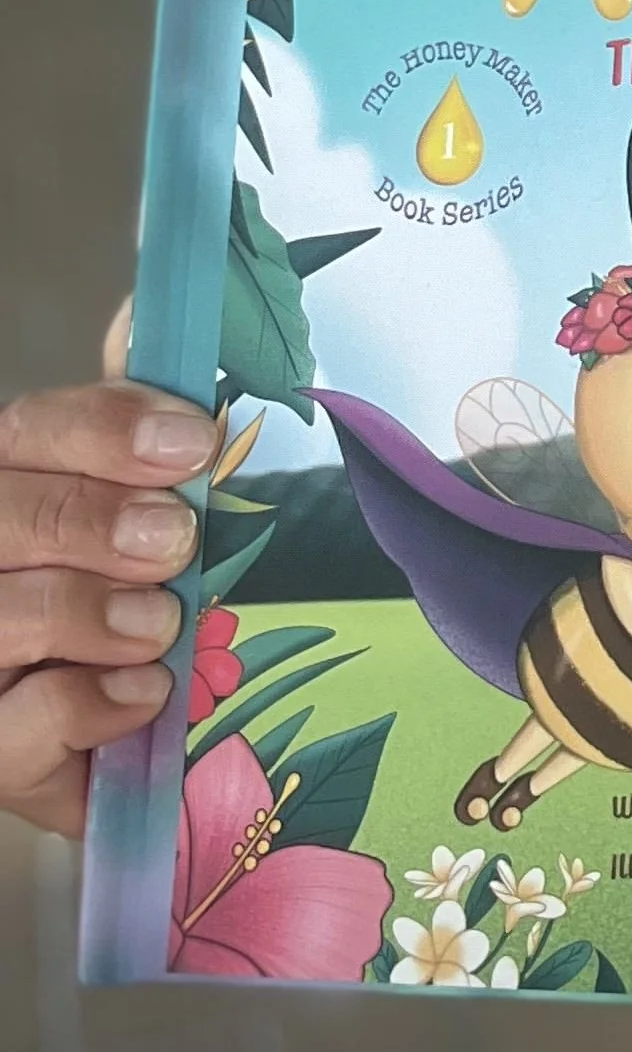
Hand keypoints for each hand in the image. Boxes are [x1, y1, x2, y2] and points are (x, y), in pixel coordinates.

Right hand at [0, 301, 214, 837]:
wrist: (99, 742)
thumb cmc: (109, 604)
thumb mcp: (129, 505)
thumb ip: (132, 423)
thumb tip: (154, 308)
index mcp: (2, 481)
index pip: (22, 431)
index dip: (103, 430)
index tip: (191, 442)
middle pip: (4, 516)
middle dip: (99, 522)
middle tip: (174, 540)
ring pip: (2, 614)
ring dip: (95, 614)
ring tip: (160, 624)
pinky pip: (17, 726)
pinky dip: (92, 706)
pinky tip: (142, 696)